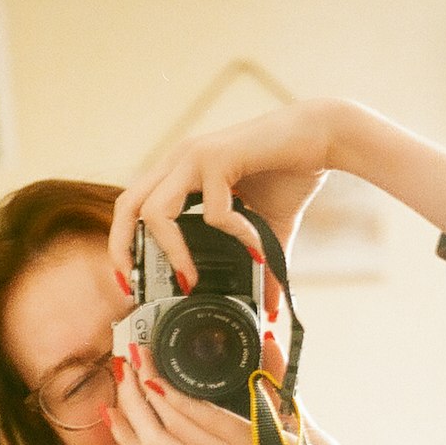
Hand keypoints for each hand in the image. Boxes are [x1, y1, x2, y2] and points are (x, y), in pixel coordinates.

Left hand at [106, 339, 286, 444]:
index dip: (167, 389)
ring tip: (122, 379)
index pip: (197, 416)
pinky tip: (115, 417)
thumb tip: (267, 341)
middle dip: (140, 392)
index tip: (148, 360)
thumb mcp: (303, 416)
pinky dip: (131, 438)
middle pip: (166, 431)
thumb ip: (281, 380)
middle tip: (130, 358)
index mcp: (248, 444)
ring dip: (132, 413)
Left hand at [108, 99, 340, 304]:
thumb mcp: (269, 229)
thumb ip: (260, 264)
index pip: (133, 208)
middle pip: (126, 207)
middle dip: (123, 250)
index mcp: (180, 173)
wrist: (323, 136)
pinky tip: (256, 243)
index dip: (124, 244)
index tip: (133, 283)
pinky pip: (213, 211)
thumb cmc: (291, 175)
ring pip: (156, 211)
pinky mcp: (219, 156)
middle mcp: (180, 161)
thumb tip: (271, 308)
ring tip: (190, 279)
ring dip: (171, 252)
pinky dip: (234, 234)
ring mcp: (195, 157)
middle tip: (136, 287)